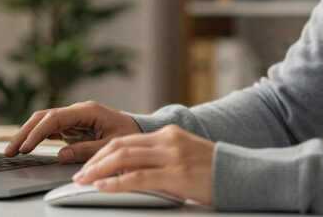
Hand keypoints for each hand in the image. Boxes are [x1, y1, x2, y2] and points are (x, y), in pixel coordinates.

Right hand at [3, 100, 141, 161]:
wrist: (137, 131)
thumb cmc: (128, 135)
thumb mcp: (111, 145)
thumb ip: (87, 150)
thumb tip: (61, 154)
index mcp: (86, 110)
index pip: (55, 118)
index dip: (38, 132)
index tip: (26, 148)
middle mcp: (77, 110)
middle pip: (43, 117)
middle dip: (25, 133)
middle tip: (10, 150)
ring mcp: (73, 117)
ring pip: (43, 122)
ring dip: (27, 134)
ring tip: (12, 150)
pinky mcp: (71, 126)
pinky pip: (49, 129)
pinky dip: (36, 137)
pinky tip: (25, 146)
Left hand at [72, 124, 214, 205]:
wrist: (243, 175)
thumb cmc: (215, 172)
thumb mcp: (185, 158)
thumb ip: (161, 160)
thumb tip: (132, 174)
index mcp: (168, 135)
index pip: (125, 140)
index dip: (102, 153)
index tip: (87, 165)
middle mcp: (167, 140)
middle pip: (120, 146)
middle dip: (95, 161)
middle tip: (79, 174)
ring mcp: (172, 156)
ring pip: (124, 158)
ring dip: (99, 170)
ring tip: (84, 181)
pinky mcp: (177, 174)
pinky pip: (139, 177)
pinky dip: (117, 182)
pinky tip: (103, 187)